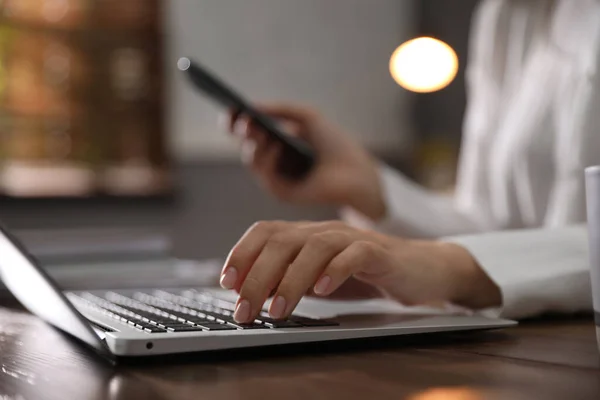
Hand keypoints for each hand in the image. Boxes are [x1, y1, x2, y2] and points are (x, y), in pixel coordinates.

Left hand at [220, 220, 500, 322]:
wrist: (421, 269)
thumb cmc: (365, 274)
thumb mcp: (319, 277)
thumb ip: (289, 279)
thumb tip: (249, 294)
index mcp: (307, 235)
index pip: (266, 232)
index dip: (243, 254)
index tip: (227, 283)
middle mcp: (325, 231)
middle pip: (283, 242)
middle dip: (258, 276)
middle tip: (245, 309)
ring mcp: (352, 239)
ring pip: (314, 247)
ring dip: (291, 278)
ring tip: (278, 308)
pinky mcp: (379, 251)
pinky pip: (355, 255)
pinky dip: (336, 270)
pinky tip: (323, 290)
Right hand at [225, 103, 385, 219]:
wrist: (357, 171)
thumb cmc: (335, 144)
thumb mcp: (307, 117)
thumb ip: (280, 109)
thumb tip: (251, 106)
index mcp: (275, 141)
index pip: (248, 131)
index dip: (236, 119)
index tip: (231, 106)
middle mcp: (272, 160)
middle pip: (245, 144)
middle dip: (243, 130)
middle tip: (245, 119)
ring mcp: (275, 177)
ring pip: (251, 159)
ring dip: (253, 143)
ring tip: (258, 129)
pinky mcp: (281, 193)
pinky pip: (264, 176)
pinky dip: (268, 159)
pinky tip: (276, 146)